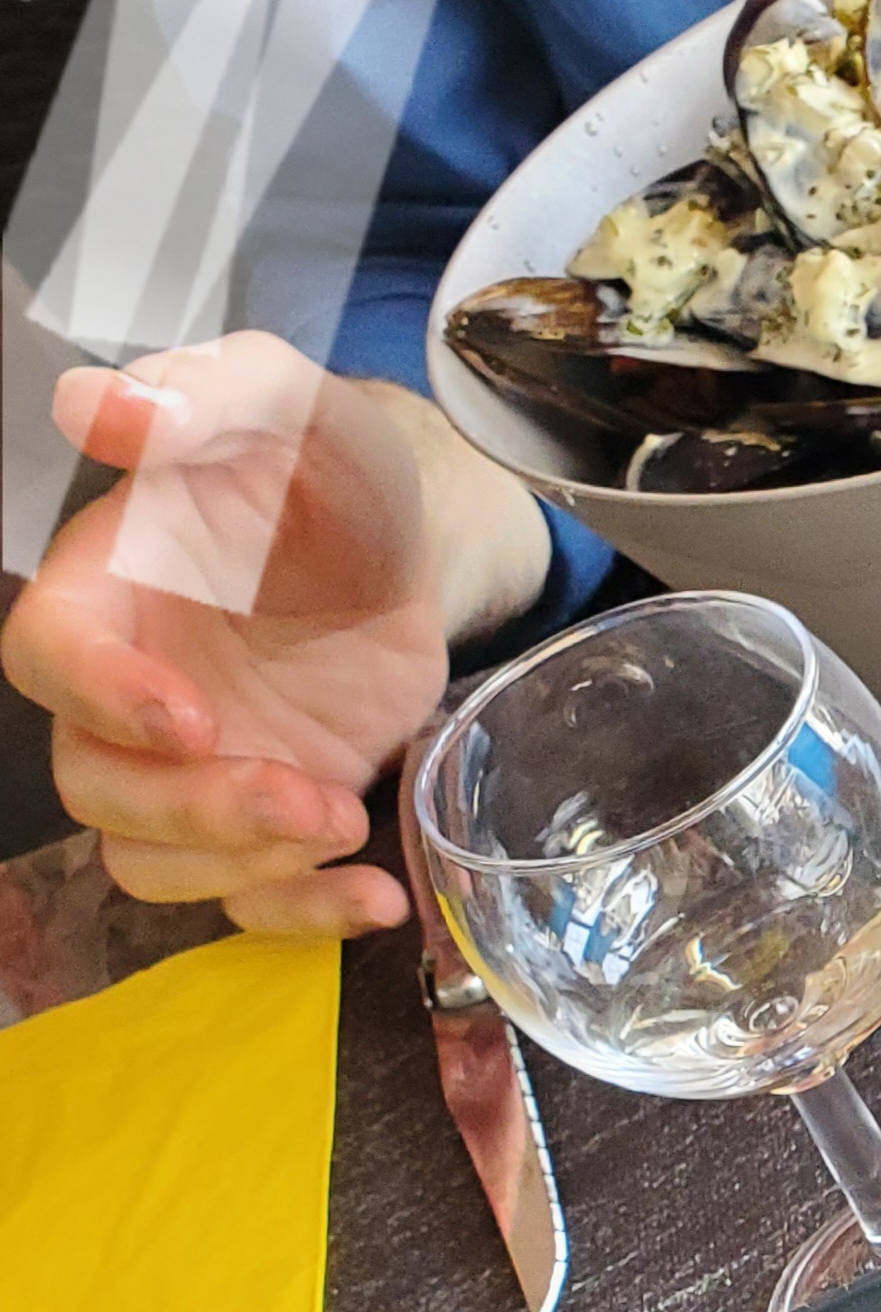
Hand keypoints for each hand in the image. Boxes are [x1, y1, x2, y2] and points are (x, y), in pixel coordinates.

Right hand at [2, 335, 550, 937]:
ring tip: (342, 819)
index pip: (44, 656)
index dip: (99, 698)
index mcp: (107, 585)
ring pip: (153, 860)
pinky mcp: (265, 818)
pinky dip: (308, 916)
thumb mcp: (285, 403)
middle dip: (195, 810)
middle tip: (307, 795)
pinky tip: (378, 895)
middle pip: (95, 788)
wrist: (404, 542)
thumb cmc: (322, 466)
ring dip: (244, 868)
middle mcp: (128, 691)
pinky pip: (250, 902)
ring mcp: (193, 766)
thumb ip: (203, 395)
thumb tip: (102, 407)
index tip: (189, 717)